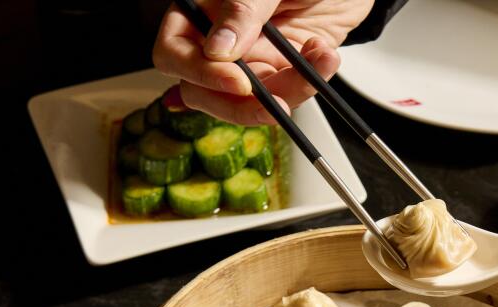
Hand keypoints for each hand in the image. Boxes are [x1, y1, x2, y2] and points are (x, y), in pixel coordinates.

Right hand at [152, 0, 373, 123]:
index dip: (199, 74)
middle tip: (276, 102)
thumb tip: (216, 50)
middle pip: (201, 93)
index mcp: (202, 10)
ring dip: (287, 93)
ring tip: (320, 58)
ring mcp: (247, 61)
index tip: (238, 82)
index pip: (173, 52)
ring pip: (246, 104)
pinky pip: (282, 97)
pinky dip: (307, 86)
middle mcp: (217, 40)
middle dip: (241, 105)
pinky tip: (323, 56)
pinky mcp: (277, 74)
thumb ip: (242, 10)